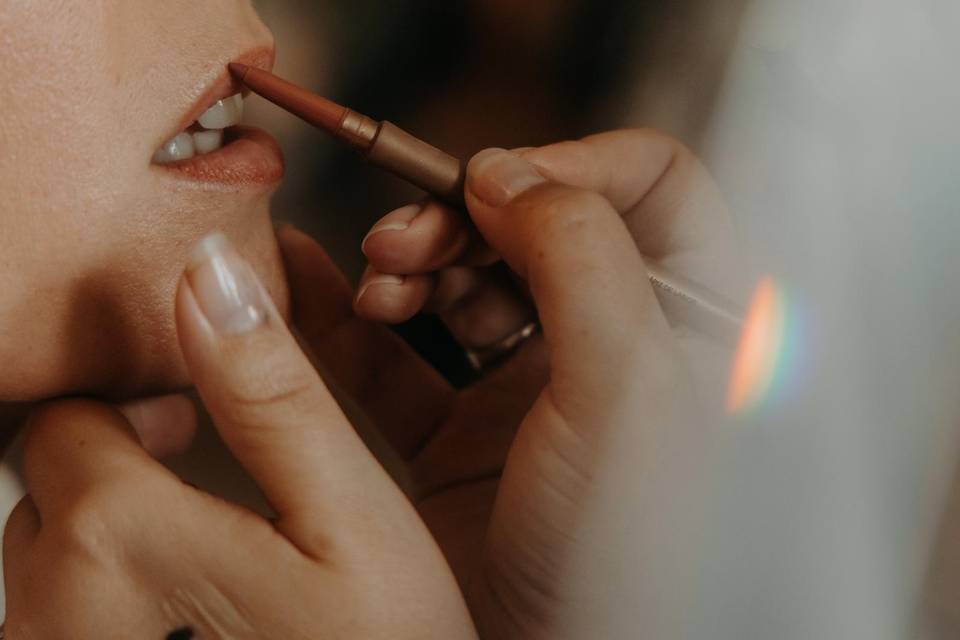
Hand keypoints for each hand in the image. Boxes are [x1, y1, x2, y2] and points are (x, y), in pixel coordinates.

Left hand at [2, 236, 476, 637]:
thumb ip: (276, 394)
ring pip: (39, 561)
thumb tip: (209, 272)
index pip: (60, 430)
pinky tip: (177, 587)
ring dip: (103, 522)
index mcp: (123, 552)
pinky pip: (61, 615)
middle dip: (107, 461)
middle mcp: (63, 626)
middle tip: (187, 458)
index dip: (122, 400)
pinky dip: (104, 581)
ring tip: (187, 523)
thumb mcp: (354, 514)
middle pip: (39, 494)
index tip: (182, 409)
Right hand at [288, 129, 742, 637]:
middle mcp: (615, 347)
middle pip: (539, 227)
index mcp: (693, 324)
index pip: (650, 188)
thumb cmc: (624, 557)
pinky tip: (319, 291)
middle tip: (408, 236)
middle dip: (465, 216)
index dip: (570, 165)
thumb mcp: (626, 390)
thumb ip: (580, 257)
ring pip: (468, 282)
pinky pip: (402, 356)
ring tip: (380, 281)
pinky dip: (355, 319)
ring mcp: (536, 390)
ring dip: (413, 263)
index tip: (494, 182)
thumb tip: (509, 174)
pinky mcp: (466, 434)